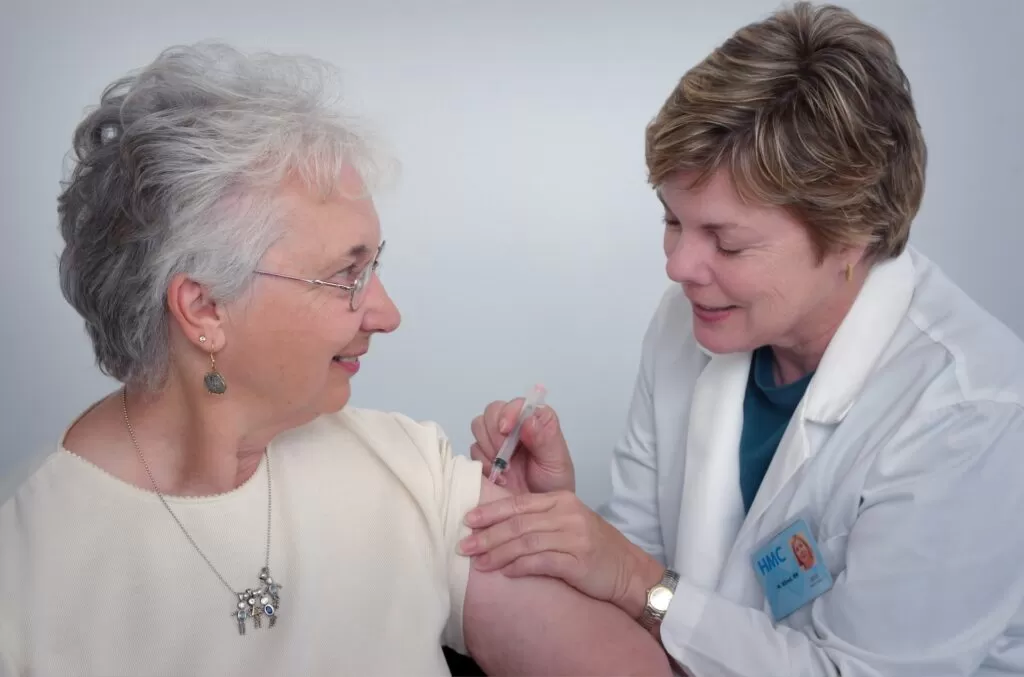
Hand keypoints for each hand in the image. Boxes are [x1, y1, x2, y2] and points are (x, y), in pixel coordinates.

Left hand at [459, 491, 664, 617]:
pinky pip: (542, 562)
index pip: (519, 503)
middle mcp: (568, 514)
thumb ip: (538, 520)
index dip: (491, 511)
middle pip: (518, 522)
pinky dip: (520, 567)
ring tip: (478, 563)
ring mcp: (575, 537)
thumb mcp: (567, 524)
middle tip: (464, 545)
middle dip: (487, 534)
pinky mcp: (579, 561)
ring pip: (526, 542)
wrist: (628, 571)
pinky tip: (505, 573)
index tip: (468, 520)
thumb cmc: (593, 548)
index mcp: (562, 500)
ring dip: (498, 553)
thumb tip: (496, 526)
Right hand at [470, 399, 574, 494]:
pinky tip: (499, 477)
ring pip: (479, 426)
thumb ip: (544, 440)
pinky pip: (473, 449)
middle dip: (495, 432)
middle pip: (492, 411)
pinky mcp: (484, 455)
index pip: (517, 404)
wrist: (539, 514)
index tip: (506, 429)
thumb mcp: (556, 462)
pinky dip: (483, 463)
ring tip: (505, 469)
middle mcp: (516, 426)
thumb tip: (529, 420)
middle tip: (504, 454)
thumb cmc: (554, 485)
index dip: (509, 412)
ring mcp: (498, 440)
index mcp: (537, 420)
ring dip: (488, 447)